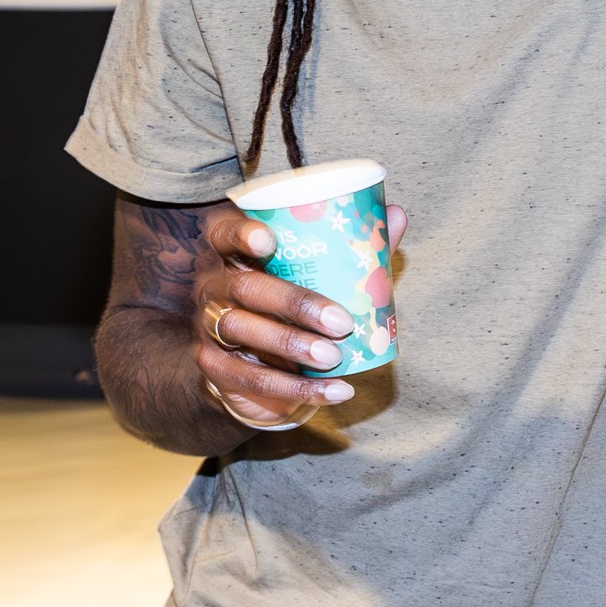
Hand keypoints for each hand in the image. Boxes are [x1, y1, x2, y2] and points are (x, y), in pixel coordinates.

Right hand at [189, 201, 406, 428]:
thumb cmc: (290, 308)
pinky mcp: (216, 369)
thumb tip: (395, 215)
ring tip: (334, 357)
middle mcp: (215, 287)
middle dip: (294, 302)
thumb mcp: (316, 278)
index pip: (224, 233)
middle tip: (341, 321)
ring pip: (241, 329)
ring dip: (291, 344)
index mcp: (235, 254)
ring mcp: (210, 329)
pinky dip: (298, 390)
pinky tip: (337, 391)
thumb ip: (352, 250)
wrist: (255, 368)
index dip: (242, 233)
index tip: (271, 240)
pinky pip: (253, 380)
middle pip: (243, 286)